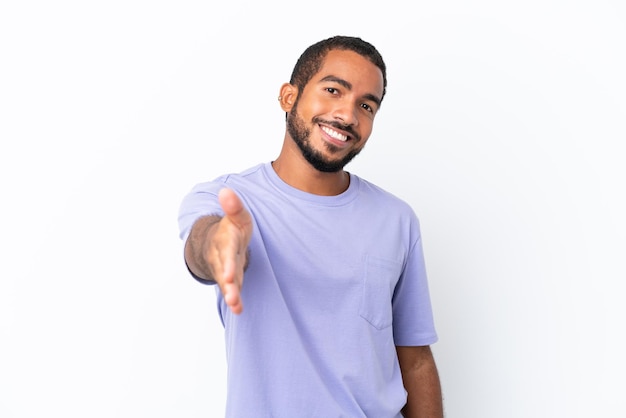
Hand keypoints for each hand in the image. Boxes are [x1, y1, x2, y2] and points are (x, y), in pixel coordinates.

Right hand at [206, 188, 252, 313]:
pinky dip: (235, 301)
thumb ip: (233, 206)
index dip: (227, 263)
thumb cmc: (231, 228)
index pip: (227, 251)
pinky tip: (239, 310)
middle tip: (230, 293)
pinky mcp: (229, 280)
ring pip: (226, 283)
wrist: (217, 240)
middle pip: (224, 270)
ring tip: (235, 304)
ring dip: (230, 294)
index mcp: (225, 241)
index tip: (228, 275)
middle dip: (227, 282)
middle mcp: (222, 257)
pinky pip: (231, 291)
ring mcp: (224, 270)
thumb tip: (226, 191)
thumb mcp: (236, 216)